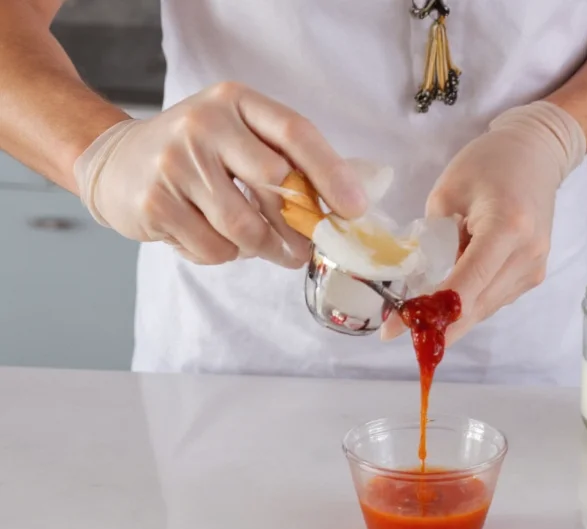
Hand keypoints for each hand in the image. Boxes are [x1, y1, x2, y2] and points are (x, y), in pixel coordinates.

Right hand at [73, 82, 366, 266]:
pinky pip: (214, 248)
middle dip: (299, 226)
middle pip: (275, 185)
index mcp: (235, 101)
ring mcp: (175, 163)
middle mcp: (204, 124)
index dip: (331, 173)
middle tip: (308, 247)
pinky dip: (225, 254)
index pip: (295, 132)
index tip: (354, 209)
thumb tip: (342, 207)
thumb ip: (284, 159)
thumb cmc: (198, 153)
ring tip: (268, 249)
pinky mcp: (156, 203)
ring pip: (245, 228)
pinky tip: (214, 237)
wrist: (116, 161)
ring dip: (265, 248)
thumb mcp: (238, 135)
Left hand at [381, 101, 585, 344]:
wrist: (536, 153)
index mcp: (507, 228)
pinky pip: (494, 299)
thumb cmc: (489, 163)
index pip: (466, 286)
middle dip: (436, 326)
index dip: (430, 314)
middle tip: (397, 333)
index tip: (395, 331)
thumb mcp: (447, 193)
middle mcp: (527, 255)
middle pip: (476, 307)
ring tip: (416, 316)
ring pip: (484, 309)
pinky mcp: (534, 274)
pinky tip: (445, 300)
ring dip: (451, 318)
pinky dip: (468, 304)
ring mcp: (534, 268)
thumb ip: (433, 240)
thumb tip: (420, 284)